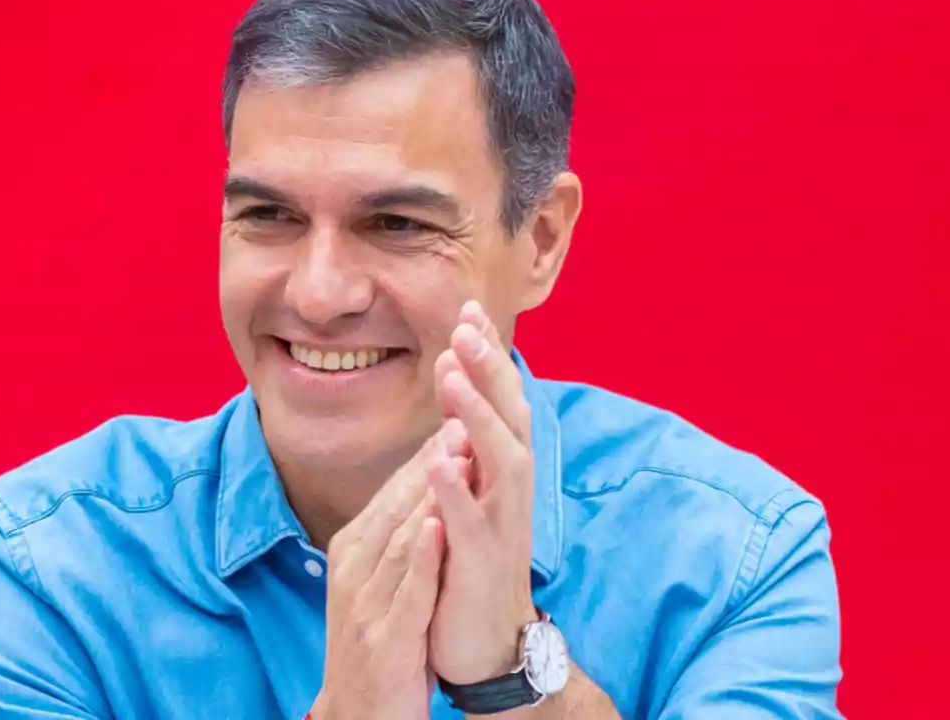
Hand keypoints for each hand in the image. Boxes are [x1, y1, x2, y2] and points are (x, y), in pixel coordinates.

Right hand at [311, 420, 470, 719]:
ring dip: (430, 496)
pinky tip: (437, 528)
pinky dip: (421, 559)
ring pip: (401, 540)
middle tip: (464, 417)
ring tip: (456, 455)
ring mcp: (366, 604)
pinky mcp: (385, 640)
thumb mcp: (378, 583)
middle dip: (432, 461)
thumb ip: (395, 537)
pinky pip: (406, 593)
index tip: (458, 415)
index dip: (428, 454)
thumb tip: (425, 486)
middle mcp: (353, 570)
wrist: (358, 718)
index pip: (393, 493)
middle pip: (396, 505)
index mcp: (352, 552)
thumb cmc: (380, 644)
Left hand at [426, 301, 539, 686]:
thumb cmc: (473, 558)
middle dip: (490, 371)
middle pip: (509, 417)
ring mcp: (501, 524)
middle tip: (466, 326)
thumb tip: (456, 389)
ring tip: (450, 376)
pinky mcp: (482, 562)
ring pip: (498, 460)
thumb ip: (467, 445)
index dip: (487, 357)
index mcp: (503, 470)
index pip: (500, 400)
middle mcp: (510, 490)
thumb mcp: (473, 494)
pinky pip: (469, 521)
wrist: (486, 638)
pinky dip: (457, 489)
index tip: (468, 310)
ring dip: (477, 416)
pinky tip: (439, 461)